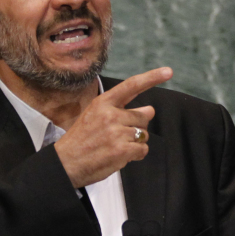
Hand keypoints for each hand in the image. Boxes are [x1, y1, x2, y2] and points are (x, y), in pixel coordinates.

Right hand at [54, 67, 172, 187]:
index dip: (151, 78)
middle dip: (137, 127)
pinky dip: (136, 154)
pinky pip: (143, 149)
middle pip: (142, 117)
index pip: (131, 86)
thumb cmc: (81, 141)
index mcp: (103, 103)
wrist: (66, 164)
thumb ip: (121, 111)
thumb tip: (151, 110)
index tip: (168, 71)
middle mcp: (111, 115)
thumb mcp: (94, 117)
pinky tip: (122, 156)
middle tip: (119, 136)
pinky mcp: (122, 150)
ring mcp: (117, 133)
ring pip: (143, 135)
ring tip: (116, 147)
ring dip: (135, 143)